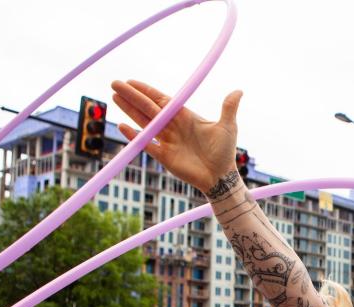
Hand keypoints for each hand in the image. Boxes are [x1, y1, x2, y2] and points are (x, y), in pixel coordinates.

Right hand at [111, 80, 241, 193]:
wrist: (221, 177)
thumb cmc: (225, 152)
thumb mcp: (227, 127)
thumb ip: (228, 108)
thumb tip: (239, 91)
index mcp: (185, 116)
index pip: (161, 100)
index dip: (146, 90)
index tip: (131, 81)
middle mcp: (173, 126)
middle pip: (148, 108)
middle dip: (132, 96)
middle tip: (114, 84)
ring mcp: (167, 140)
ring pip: (144, 122)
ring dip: (129, 110)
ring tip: (115, 98)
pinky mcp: (164, 156)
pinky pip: (146, 144)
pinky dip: (134, 136)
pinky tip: (123, 127)